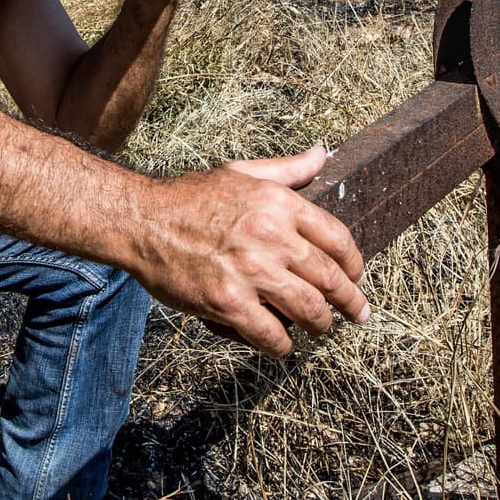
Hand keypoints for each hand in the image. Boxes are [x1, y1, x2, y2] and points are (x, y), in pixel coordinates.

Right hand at [133, 145, 369, 356]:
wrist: (142, 221)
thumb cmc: (190, 197)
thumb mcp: (242, 173)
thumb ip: (287, 170)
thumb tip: (323, 154)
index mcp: (279, 204)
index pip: (337, 239)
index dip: (354, 264)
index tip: (357, 277)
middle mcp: (271, 236)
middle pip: (330, 279)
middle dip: (350, 302)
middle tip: (358, 314)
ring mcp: (251, 272)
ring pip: (309, 311)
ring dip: (320, 325)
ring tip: (321, 329)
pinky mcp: (228, 303)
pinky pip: (272, 335)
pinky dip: (281, 345)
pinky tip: (281, 343)